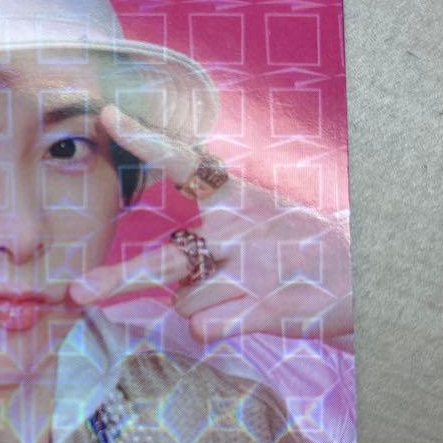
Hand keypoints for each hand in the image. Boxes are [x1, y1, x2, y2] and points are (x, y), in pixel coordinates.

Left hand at [68, 106, 353, 350]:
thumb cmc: (296, 250)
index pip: (185, 161)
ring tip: (241, 294)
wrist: (366, 281)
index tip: (110, 115)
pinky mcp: (269, 306)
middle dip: (117, 279)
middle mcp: (239, 228)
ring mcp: (254, 268)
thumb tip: (154, 250)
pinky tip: (223, 321)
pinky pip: (210, 324)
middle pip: (163, 260)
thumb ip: (205, 224)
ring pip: (184, 302)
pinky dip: (210, 326)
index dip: (146, 141)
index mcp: (236, 198)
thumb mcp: (257, 216)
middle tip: (76, 292)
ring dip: (199, 307)